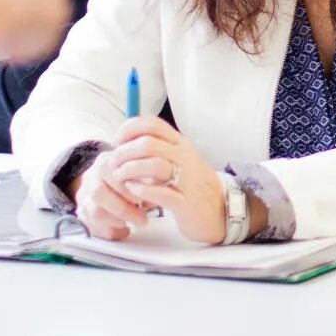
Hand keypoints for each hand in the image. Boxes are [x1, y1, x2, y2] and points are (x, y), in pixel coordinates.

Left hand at [84, 116, 230, 243]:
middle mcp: (184, 157)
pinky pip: (161, 192)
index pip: (152, 124)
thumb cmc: (193, 185)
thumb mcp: (180, 160)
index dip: (129, 129)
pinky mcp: (185, 202)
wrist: (221, 211)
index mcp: (180, 144)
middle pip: (148, 143)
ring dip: (130, 170)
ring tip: (120, 178)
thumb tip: (128, 141)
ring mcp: (187, 179)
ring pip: (154, 164)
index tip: (117, 142)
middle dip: (124, 152)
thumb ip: (159, 149)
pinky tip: (133, 190)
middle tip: (114, 163)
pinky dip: (142, 190)